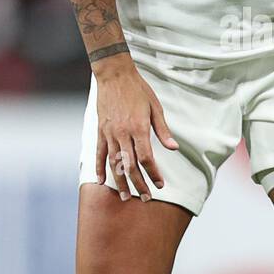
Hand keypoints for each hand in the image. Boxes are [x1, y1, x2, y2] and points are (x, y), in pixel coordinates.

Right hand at [94, 59, 179, 199]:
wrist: (114, 75)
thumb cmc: (138, 90)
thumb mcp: (156, 108)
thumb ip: (163, 130)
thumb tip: (174, 148)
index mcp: (139, 128)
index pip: (146, 158)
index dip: (153, 173)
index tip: (160, 184)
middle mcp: (123, 133)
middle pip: (130, 165)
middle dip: (138, 184)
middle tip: (145, 198)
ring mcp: (109, 133)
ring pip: (114, 163)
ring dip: (120, 182)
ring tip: (125, 197)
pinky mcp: (100, 131)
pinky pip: (99, 153)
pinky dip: (100, 168)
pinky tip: (102, 181)